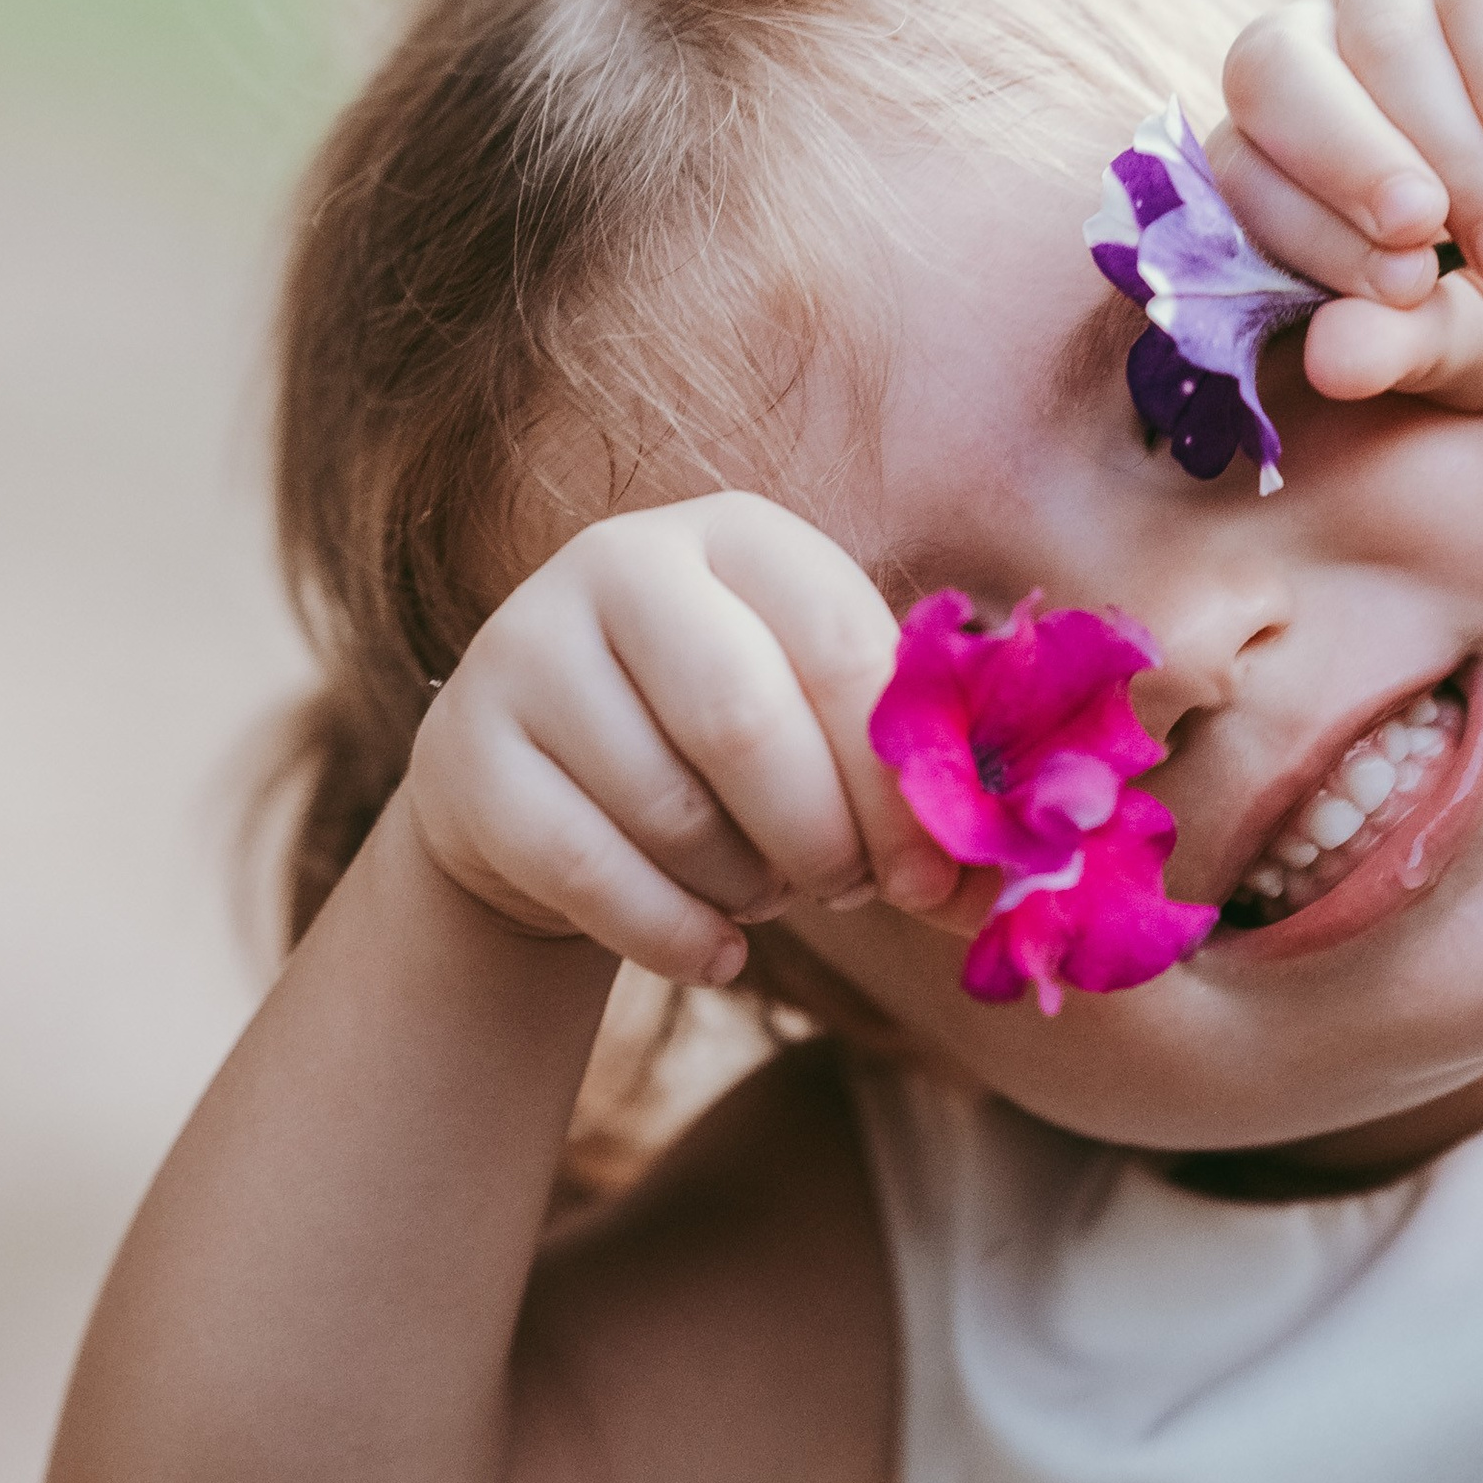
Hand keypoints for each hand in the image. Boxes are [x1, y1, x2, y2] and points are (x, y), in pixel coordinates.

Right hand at [403, 494, 955, 981]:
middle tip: (849, 891)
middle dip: (820, 836)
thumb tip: (1020, 891)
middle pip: (744, 722)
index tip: (937, 876)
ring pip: (670, 811)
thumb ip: (913, 786)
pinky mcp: (462, 755)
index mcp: (738, 534)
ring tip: (760, 884)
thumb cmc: (726, 755)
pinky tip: (712, 949)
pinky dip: (675, 935)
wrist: (545, 794)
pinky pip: (592, 874)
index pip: (841, 647)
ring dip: (746, 885)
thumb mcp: (819, 731)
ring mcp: (524, 649)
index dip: (900, 779)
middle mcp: (621, 562)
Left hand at [1213, 0, 1482, 410]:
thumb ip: (1393, 346)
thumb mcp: (1464, 341)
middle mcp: (1316, 50)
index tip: (1402, 290)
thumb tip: (1327, 363)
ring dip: (1454, 149)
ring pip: (1382, 35)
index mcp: (1273, 146)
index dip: (1307, 227)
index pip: (1240, 166)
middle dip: (1351, 163)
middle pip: (1272, 71)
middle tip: (1427, 237)